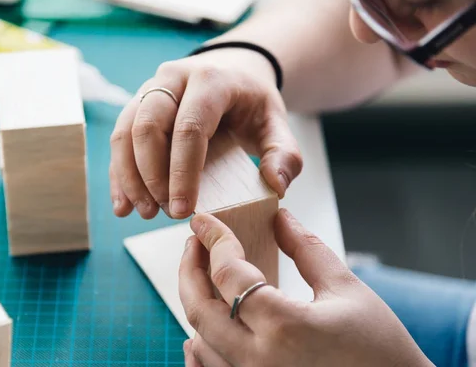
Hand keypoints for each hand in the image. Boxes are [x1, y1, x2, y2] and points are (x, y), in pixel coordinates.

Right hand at [109, 48, 302, 219]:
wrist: (231, 72)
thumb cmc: (251, 102)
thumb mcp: (277, 123)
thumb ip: (284, 154)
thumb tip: (275, 186)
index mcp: (211, 81)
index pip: (189, 127)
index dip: (182, 171)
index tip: (182, 209)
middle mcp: (174, 79)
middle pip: (148, 125)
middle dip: (150, 175)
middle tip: (162, 211)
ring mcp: (151, 89)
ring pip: (126, 131)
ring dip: (129, 176)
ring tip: (143, 212)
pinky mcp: (137, 105)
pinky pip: (120, 138)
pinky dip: (119, 173)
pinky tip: (124, 204)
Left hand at [178, 210, 433, 366]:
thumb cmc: (381, 351)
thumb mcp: (347, 290)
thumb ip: (307, 249)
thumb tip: (280, 217)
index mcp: (285, 328)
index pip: (229, 274)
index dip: (214, 240)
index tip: (203, 222)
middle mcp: (259, 361)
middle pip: (199, 310)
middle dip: (188, 270)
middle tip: (194, 244)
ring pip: (199, 342)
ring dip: (194, 305)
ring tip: (201, 276)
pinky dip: (200, 346)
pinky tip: (203, 329)